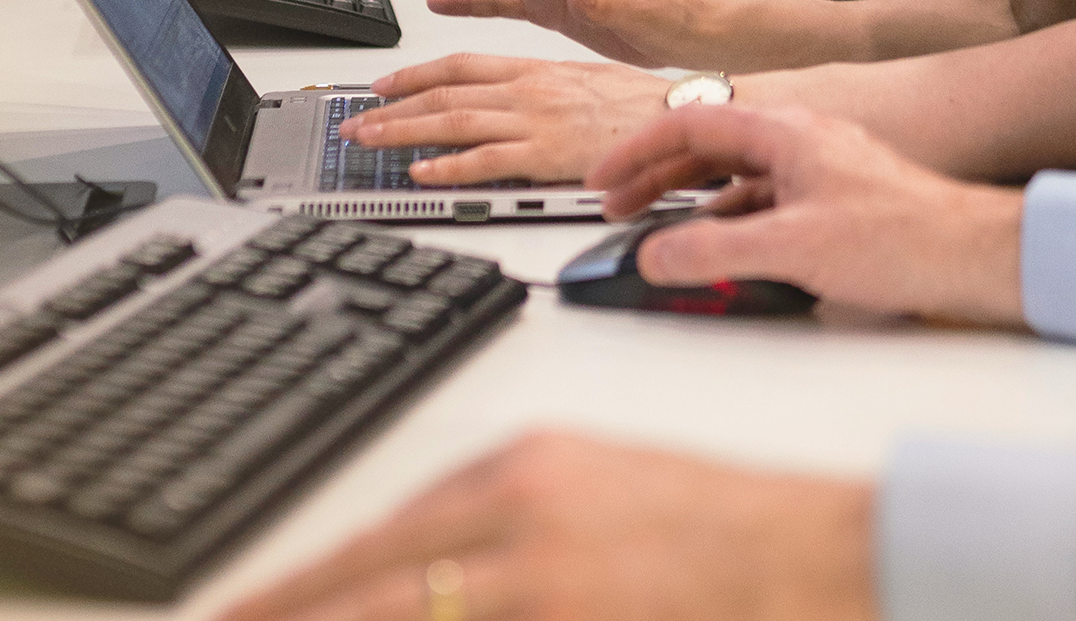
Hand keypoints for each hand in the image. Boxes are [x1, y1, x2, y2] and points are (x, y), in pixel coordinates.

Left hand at [218, 431, 875, 620]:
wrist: (829, 553)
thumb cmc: (725, 531)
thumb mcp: (601, 496)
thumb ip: (511, 529)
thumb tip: (423, 581)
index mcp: (524, 470)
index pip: (384, 535)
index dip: (304, 587)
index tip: (246, 613)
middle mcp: (522, 518)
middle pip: (370, 584)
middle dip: (288, 617)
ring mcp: (548, 583)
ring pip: (408, 615)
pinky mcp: (577, 620)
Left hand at [352, 55, 671, 184]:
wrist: (681, 115)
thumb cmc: (643, 104)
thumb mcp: (584, 81)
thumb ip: (544, 88)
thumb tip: (515, 100)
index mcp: (535, 70)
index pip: (460, 65)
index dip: (415, 74)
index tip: (383, 85)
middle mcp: (528, 90)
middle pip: (444, 93)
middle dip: (392, 107)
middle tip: (356, 121)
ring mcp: (535, 121)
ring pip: (454, 121)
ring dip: (403, 132)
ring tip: (369, 142)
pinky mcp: (547, 153)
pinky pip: (487, 161)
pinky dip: (449, 167)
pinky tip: (422, 174)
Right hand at [589, 104, 1026, 325]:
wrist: (976, 254)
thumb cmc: (907, 235)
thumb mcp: (793, 248)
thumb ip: (716, 252)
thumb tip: (658, 255)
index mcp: (785, 131)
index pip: (689, 124)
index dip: (636, 150)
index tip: (603, 178)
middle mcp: (800, 140)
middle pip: (708, 147)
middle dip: (655, 176)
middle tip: (617, 205)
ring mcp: (819, 170)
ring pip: (736, 176)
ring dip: (691, 201)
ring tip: (659, 230)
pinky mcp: (835, 201)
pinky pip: (764, 201)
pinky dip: (729, 219)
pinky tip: (722, 249)